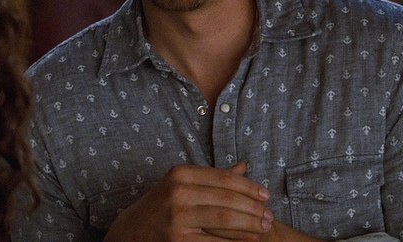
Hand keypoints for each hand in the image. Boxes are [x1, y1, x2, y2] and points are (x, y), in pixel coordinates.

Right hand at [103, 162, 273, 240]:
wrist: (132, 231)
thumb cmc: (162, 205)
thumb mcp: (182, 184)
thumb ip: (212, 177)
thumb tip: (244, 167)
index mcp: (180, 174)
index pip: (223, 178)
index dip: (248, 187)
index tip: (266, 195)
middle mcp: (178, 193)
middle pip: (227, 199)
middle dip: (253, 208)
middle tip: (270, 216)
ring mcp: (178, 217)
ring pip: (224, 220)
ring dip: (250, 225)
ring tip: (264, 228)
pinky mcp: (179, 240)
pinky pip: (215, 241)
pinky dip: (235, 241)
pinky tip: (248, 241)